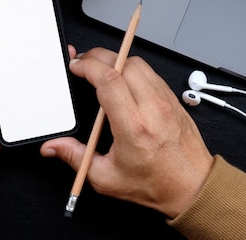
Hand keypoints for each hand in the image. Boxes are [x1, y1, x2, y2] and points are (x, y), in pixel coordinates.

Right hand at [41, 46, 214, 217]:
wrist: (193, 187)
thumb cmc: (155, 183)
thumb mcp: (105, 177)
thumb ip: (74, 157)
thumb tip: (52, 147)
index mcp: (133, 126)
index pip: (109, 80)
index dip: (88, 66)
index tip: (76, 67)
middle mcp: (152, 108)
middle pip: (122, 63)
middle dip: (97, 57)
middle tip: (83, 63)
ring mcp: (165, 100)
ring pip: (137, 63)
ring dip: (115, 60)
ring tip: (100, 68)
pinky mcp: (172, 98)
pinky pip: (149, 71)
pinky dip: (130, 67)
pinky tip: (121, 78)